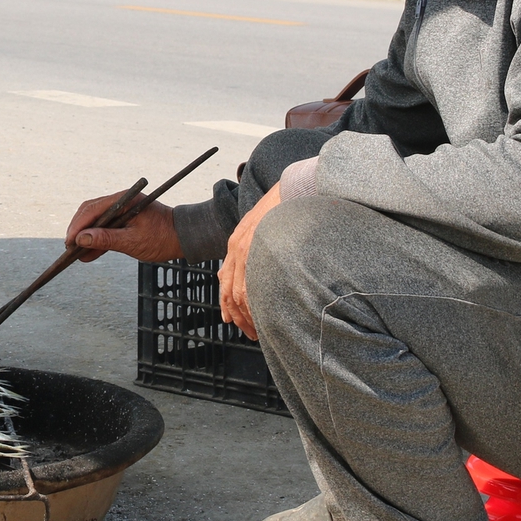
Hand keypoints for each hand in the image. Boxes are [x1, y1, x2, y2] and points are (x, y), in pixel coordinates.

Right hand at [64, 192, 182, 263]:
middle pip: (90, 212)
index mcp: (123, 200)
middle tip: (69, 248)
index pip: (92, 209)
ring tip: (76, 253)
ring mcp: (122, 209)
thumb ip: (106, 239)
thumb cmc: (162, 238)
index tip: (69, 242)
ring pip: (96, 220)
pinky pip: (106, 227)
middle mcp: (120, 201)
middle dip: (78, 230)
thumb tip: (82, 239)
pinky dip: (97, 240)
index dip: (78, 226)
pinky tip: (89, 254)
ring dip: (86, 236)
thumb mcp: (132, 242)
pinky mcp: (125, 219)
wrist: (184, 237)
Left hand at [219, 181, 282, 339]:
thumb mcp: (262, 228)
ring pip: (241, 291)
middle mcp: (237, 247)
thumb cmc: (284, 208)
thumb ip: (254, 248)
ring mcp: (248, 248)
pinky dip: (257, 303)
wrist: (294, 188)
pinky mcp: (260, 247)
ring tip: (257, 331)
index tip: (231, 320)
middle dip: (237, 316)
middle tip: (249, 333)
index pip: (226, 281)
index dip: (227, 304)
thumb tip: (254, 270)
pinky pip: (255, 282)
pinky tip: (265, 316)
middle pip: (230, 291)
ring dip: (248, 315)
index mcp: (236, 243)